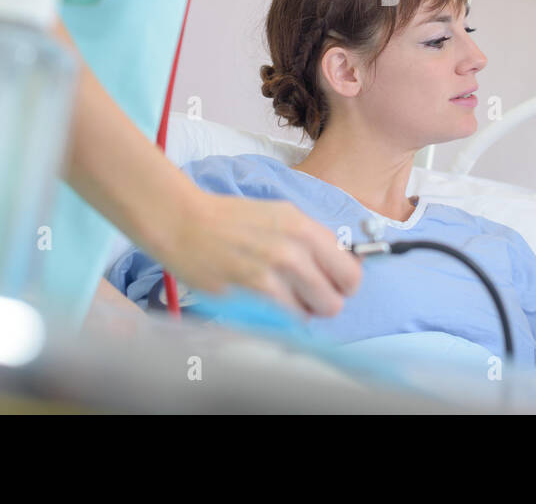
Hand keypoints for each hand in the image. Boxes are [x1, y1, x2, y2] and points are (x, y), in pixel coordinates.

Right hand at [156, 189, 361, 316]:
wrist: (185, 222)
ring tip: (282, 298)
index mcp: (304, 226)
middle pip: (336, 298)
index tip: (332, 285)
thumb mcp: (279, 216)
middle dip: (324, 302)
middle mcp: (294, 247)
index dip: (343, 283)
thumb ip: (309, 240)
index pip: (351, 271)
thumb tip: (337, 265)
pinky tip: (266, 303)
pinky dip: (282, 318)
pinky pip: (287, 319)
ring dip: (302, 311)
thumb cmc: (230, 220)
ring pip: (313, 313)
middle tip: (306, 297)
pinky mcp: (253, 292)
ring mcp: (274, 271)